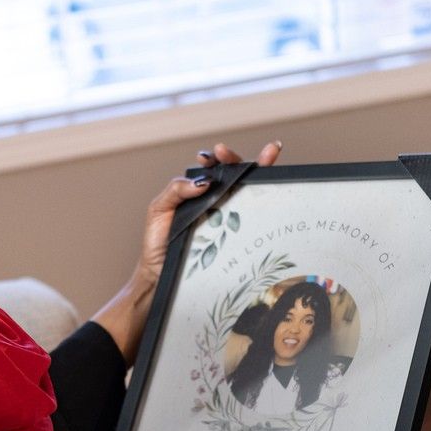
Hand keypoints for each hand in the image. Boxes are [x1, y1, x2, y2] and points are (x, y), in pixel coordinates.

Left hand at [92, 140, 281, 364]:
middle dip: (240, 158)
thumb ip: (176, 190)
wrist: (160, 277)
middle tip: (229, 153)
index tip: (213, 154)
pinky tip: (272, 183)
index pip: (212, 170)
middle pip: (235, 175)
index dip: (217, 158)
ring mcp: (228, 220)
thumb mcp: (159, 210)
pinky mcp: (236, 236)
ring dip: (261, 168)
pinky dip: (267, 197)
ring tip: (268, 155)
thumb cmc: (158, 244)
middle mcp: (214, 204)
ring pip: (249, 191)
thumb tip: (204, 181)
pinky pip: (254, 216)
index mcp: (196, 194)